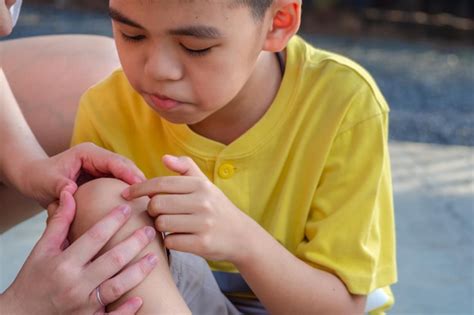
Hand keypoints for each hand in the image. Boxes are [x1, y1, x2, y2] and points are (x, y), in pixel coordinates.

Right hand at [0, 191, 157, 314]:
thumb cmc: (33, 279)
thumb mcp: (42, 249)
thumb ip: (59, 222)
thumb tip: (69, 193)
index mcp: (64, 263)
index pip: (95, 237)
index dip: (113, 221)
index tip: (128, 208)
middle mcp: (75, 284)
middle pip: (113, 260)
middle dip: (135, 243)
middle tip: (150, 230)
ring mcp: (83, 305)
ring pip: (117, 287)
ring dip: (139, 272)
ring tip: (154, 258)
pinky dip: (126, 309)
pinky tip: (140, 299)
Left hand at [20, 142, 145, 206]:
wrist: (32, 177)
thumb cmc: (38, 177)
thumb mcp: (46, 182)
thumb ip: (59, 186)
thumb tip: (71, 192)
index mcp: (88, 153)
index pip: (115, 161)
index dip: (129, 173)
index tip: (141, 186)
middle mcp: (98, 157)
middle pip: (126, 166)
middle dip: (140, 179)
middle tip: (153, 195)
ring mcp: (101, 167)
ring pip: (126, 174)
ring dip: (138, 185)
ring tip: (151, 200)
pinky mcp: (102, 177)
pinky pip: (120, 182)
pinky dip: (130, 191)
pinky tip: (138, 205)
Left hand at [122, 155, 253, 262]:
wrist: (241, 236)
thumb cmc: (217, 208)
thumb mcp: (206, 185)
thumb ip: (186, 168)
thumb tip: (164, 158)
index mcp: (200, 185)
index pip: (160, 184)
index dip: (139, 188)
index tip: (125, 193)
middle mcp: (203, 202)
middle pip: (156, 205)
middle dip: (152, 210)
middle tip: (159, 214)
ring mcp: (203, 224)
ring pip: (161, 224)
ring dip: (160, 226)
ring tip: (170, 225)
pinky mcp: (202, 244)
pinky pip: (171, 242)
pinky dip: (170, 241)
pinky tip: (179, 238)